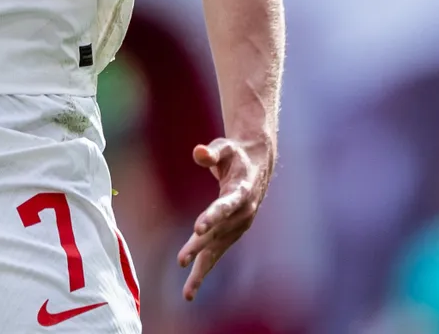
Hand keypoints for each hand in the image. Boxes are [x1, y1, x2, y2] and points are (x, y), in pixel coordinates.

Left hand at [177, 135, 272, 300]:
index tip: (198, 228)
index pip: (226, 204)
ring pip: (218, 249)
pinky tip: (190, 288)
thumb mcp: (224, 147)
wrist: (257, 165)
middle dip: (200, 246)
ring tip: (187, 292)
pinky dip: (204, 269)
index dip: (213, 216)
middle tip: (181, 259)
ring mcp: (239, 226)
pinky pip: (217, 253)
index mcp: (241, 190)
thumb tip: (199, 153)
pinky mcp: (232, 233)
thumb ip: (211, 152)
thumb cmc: (234, 155)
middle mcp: (243, 212)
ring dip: (202, 268)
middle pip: (219, 231)